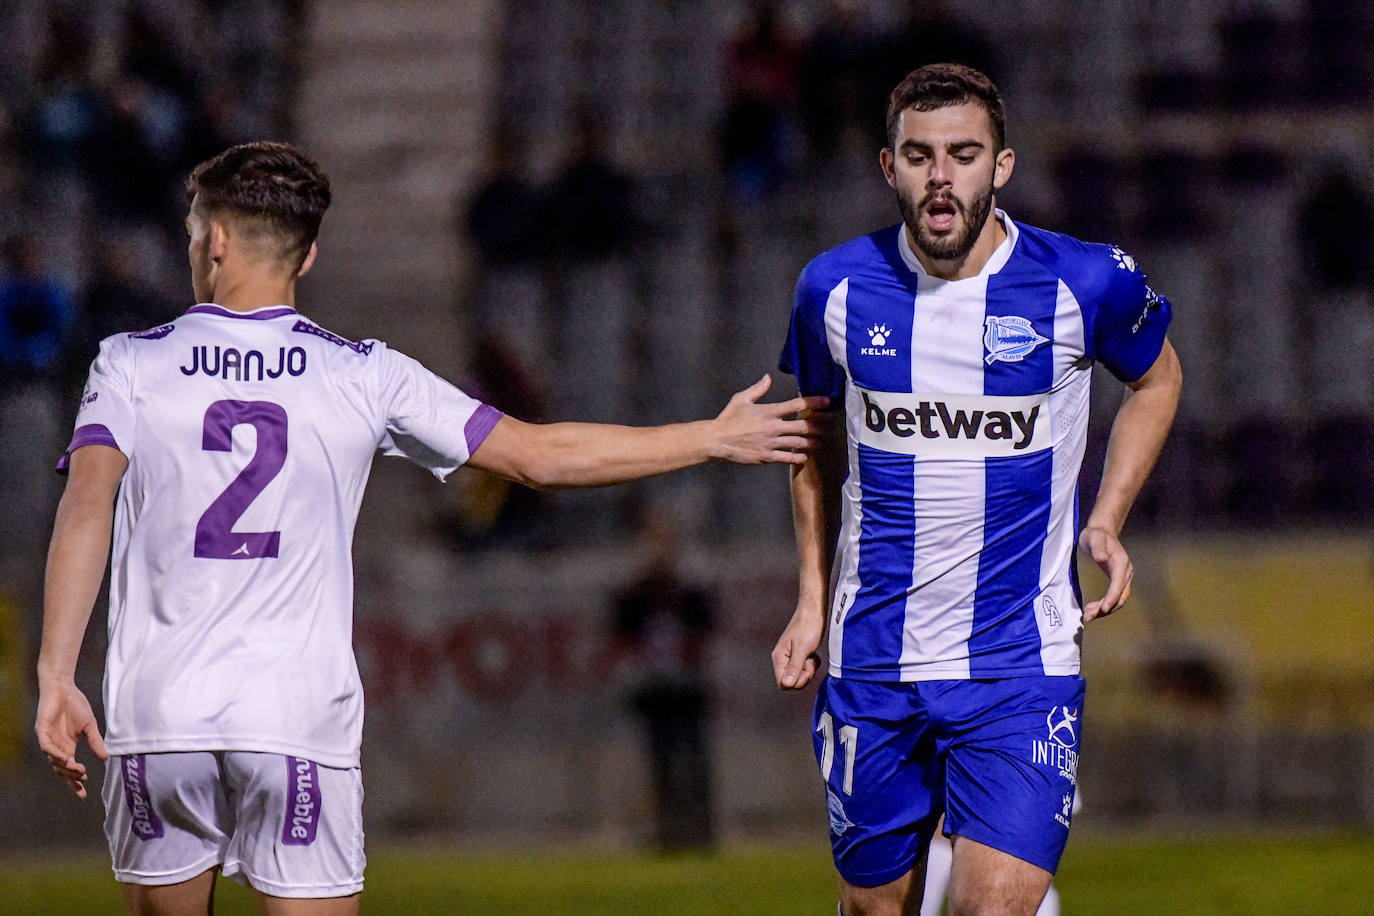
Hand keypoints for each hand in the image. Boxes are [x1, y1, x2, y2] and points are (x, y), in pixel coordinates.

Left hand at [35, 677, 107, 797]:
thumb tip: (105, 758)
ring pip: (53, 761)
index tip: (84, 794)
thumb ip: (95, 742)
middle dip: (71, 777)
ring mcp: (48, 739)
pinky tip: (65, 758)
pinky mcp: (42, 730)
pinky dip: (54, 754)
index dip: (75, 783)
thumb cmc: (75, 705)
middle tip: (83, 777)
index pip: (69, 770)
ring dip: (64, 767)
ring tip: (77, 768)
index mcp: (67, 747)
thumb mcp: (90, 726)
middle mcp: (56, 746)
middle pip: (61, 769)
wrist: (64, 687)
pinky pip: (46, 747)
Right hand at [711, 375, 827, 464]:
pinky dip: (798, 458)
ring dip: (812, 442)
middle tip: (828, 425)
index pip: (797, 404)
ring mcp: (771, 443)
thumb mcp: (741, 399)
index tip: (827, 402)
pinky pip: (787, 458)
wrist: (717, 439)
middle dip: (819, 425)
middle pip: (803, 425)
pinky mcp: (767, 456)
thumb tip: (768, 377)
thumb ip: (758, 388)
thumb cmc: (728, 418)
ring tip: (820, 442)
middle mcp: (773, 426)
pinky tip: (804, 457)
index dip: (815, 402)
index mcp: (769, 411)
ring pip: (799, 442)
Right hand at [772, 605, 824, 688]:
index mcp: (779, 658)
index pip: (783, 683)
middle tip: (809, 660)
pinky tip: (813, 654)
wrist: (813, 612)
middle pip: (792, 682)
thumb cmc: (808, 627)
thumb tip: (786, 684)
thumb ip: (794, 667)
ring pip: (799, 676)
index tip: (804, 667)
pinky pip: (804, 669)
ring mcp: (790, 657)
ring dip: (808, 669)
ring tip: (811, 655)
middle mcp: (782, 659)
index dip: (796, 681)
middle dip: (804, 675)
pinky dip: (811, 664)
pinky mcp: (798, 655)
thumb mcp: (802, 649)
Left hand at [1079, 525, 1132, 621]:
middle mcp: (1126, 572)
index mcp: (1121, 562)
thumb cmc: (1096, 534)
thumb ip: (1097, 547)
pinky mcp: (1118, 581)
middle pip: (1120, 595)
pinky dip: (1105, 605)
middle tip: (1089, 616)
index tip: (1103, 608)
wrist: (1102, 532)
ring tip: (1088, 616)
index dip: (1112, 597)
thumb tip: (1102, 558)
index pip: (1118, 583)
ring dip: (1105, 610)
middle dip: (1106, 608)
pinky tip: (1094, 610)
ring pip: (1118, 599)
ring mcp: (1123, 577)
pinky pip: (1115, 597)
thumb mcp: (1093, 537)